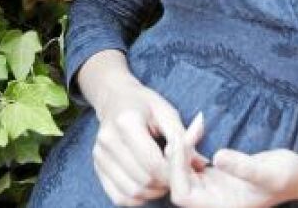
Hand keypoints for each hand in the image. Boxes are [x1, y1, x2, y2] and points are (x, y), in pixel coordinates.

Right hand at [91, 80, 204, 205]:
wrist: (116, 99)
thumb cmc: (145, 105)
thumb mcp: (167, 112)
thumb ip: (183, 136)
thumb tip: (200, 163)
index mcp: (126, 121)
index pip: (153, 162)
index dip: (173, 173)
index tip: (184, 169)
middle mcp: (108, 140)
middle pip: (143, 179)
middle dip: (165, 183)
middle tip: (176, 176)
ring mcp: (99, 155)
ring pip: (132, 191)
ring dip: (153, 192)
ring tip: (163, 179)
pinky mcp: (97, 166)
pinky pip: (119, 196)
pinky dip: (137, 198)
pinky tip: (148, 185)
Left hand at [168, 114, 297, 207]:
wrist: (297, 174)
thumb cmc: (285, 177)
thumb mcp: (267, 172)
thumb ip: (243, 167)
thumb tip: (217, 157)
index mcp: (220, 207)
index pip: (183, 195)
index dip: (177, 171)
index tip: (183, 144)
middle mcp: (211, 200)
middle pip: (177, 182)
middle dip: (176, 156)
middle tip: (187, 130)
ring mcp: (210, 188)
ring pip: (181, 170)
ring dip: (183, 148)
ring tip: (197, 126)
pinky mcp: (212, 175)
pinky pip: (190, 162)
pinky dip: (190, 145)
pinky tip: (200, 128)